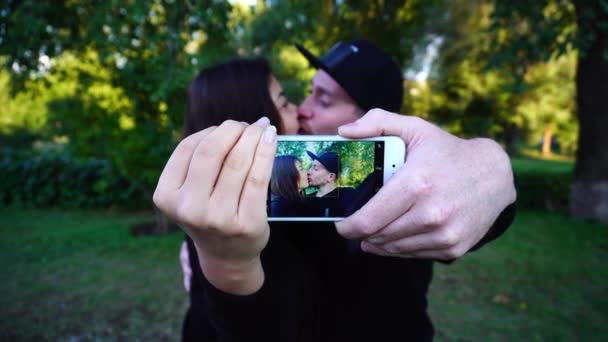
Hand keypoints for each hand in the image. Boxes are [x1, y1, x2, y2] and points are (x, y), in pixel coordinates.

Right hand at [153, 118, 276, 293]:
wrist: (228, 256)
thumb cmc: (210, 212)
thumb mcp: (191, 191)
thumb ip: (200, 160)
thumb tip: (236, 125)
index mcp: (167, 196)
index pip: (188, 148)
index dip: (212, 130)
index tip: (229, 127)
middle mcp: (188, 208)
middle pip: (211, 151)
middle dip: (233, 130)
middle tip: (247, 125)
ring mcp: (217, 218)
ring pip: (237, 161)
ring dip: (253, 136)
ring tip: (262, 128)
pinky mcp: (246, 222)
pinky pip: (258, 177)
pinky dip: (266, 151)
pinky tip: (271, 139)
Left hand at [336, 109, 515, 259]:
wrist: (495, 175)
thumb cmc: (447, 151)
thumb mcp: (415, 128)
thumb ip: (377, 123)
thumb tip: (344, 131)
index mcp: (416, 184)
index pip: (368, 220)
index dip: (347, 227)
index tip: (340, 223)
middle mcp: (431, 214)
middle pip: (377, 236)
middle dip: (361, 232)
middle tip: (357, 222)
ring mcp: (444, 234)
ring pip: (393, 249)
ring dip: (378, 241)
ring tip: (374, 228)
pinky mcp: (454, 248)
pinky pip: (413, 254)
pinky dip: (400, 247)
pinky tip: (397, 233)